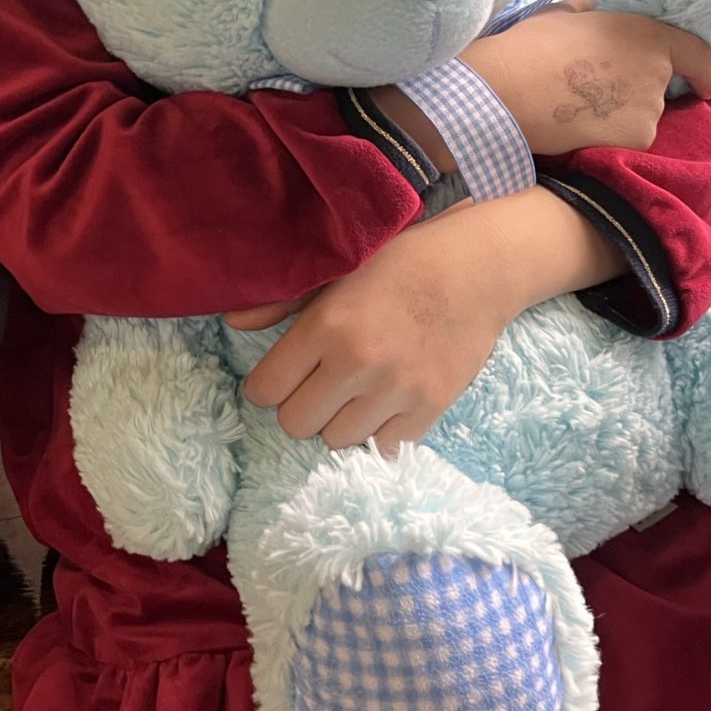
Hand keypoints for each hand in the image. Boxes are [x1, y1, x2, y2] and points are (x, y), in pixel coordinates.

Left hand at [235, 187, 620, 450]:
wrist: (477, 268)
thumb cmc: (400, 262)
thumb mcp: (337, 269)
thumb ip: (282, 301)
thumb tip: (234, 323)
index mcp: (326, 325)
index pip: (265, 390)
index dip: (267, 385)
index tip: (280, 377)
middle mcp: (357, 362)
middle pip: (296, 424)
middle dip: (300, 407)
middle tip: (318, 386)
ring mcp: (395, 389)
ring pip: (337, 440)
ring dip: (339, 421)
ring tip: (354, 394)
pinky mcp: (430, 407)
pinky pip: (384, 448)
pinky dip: (379, 432)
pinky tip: (383, 405)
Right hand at [461, 0, 710, 156]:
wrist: (509, 90)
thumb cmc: (531, 46)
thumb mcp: (568, 13)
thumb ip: (598, 10)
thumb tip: (605, 5)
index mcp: (646, 33)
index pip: (696, 53)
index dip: (705, 71)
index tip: (704, 84)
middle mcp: (657, 71)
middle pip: (660, 90)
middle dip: (638, 92)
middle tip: (599, 91)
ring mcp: (649, 108)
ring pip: (642, 117)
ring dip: (622, 116)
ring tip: (580, 109)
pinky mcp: (635, 138)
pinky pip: (628, 139)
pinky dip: (610, 138)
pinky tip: (580, 129)